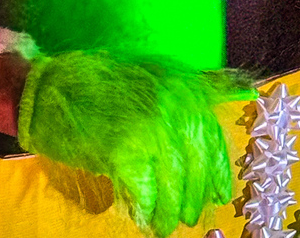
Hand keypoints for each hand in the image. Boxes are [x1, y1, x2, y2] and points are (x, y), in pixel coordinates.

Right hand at [17, 52, 252, 236]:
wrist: (50, 88)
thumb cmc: (103, 84)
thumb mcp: (157, 76)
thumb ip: (200, 86)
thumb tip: (248, 91)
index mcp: (184, 88)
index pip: (212, 140)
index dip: (215, 173)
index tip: (216, 195)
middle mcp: (174, 107)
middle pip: (195, 169)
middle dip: (191, 198)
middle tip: (185, 215)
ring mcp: (150, 130)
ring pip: (174, 188)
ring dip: (169, 213)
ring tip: (162, 223)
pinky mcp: (124, 153)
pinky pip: (146, 195)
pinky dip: (145, 211)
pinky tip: (142, 217)